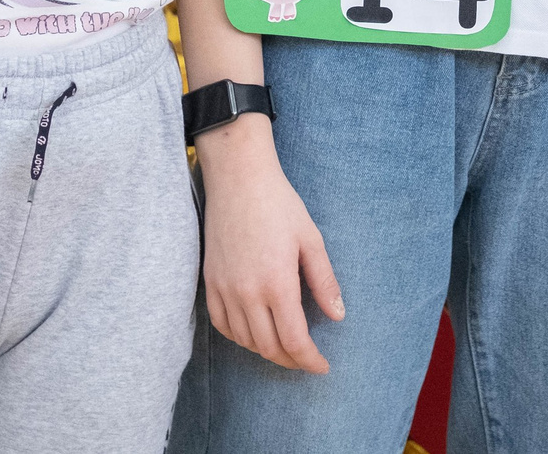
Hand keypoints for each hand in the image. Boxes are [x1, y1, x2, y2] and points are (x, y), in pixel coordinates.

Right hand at [197, 118, 344, 371]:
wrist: (238, 180)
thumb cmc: (279, 205)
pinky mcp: (209, 282)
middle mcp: (247, 293)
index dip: (309, 360)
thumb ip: (324, 281)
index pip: (294, 340)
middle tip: (307, 359)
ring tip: (285, 347)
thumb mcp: (311, 240)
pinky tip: (253, 333)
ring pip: (244, 340)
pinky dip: (240, 337)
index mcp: (277, 283)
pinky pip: (222, 325)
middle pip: (269, 347)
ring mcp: (224, 289)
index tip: (322, 366)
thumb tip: (337, 315)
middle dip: (291, 360)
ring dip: (266, 351)